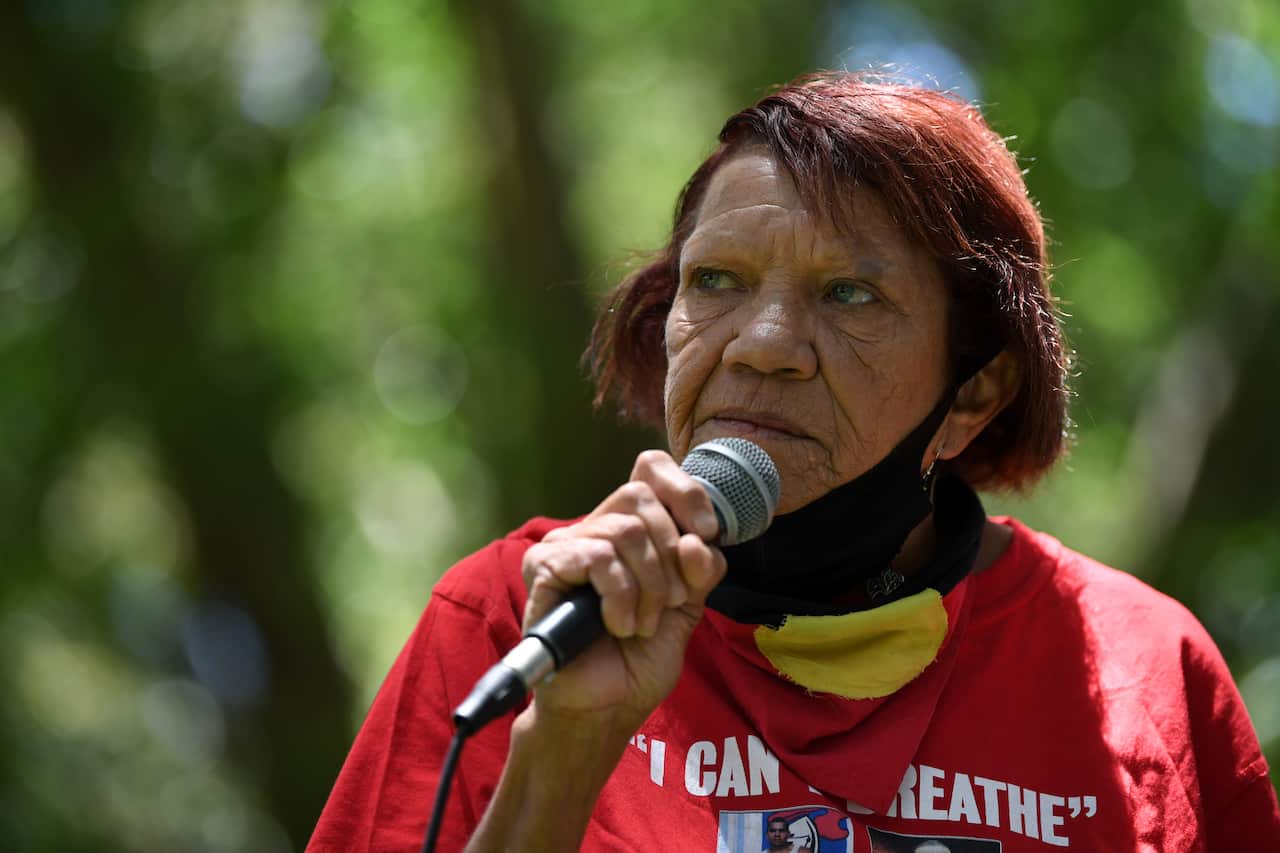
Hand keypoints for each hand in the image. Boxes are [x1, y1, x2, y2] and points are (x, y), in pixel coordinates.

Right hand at [519, 450, 727, 722]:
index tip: (708, 533)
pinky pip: (598, 558)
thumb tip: (700, 540)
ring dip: (650, 585)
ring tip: (643, 624)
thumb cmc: (639, 658)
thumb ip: (700, 569)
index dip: (686, 491)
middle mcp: (596, 527)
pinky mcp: (545, 567)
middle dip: (671, 553)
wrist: (606, 706)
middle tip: (671, 602)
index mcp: (632, 528)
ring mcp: (567, 544)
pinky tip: (619, 626)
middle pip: (640, 495)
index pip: (651, 468)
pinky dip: (621, 596)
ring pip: (625, 530)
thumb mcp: (688, 607)